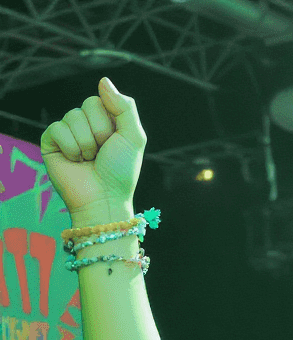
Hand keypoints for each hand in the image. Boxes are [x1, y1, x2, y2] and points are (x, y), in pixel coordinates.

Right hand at [40, 77, 144, 219]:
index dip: (109, 122)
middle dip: (99, 132)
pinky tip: (74, 162)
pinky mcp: (51, 142)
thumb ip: (125, 107)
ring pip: (72, 117)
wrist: (103, 200)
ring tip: (89, 160)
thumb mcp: (134, 137)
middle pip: (87, 104)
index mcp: (105, 121)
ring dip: (85, 144)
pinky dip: (70, 148)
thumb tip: (103, 80)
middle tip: (101, 154)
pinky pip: (57, 129)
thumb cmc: (120, 173)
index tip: (114, 143)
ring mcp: (67, 132)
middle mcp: (85, 124)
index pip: (101, 99)